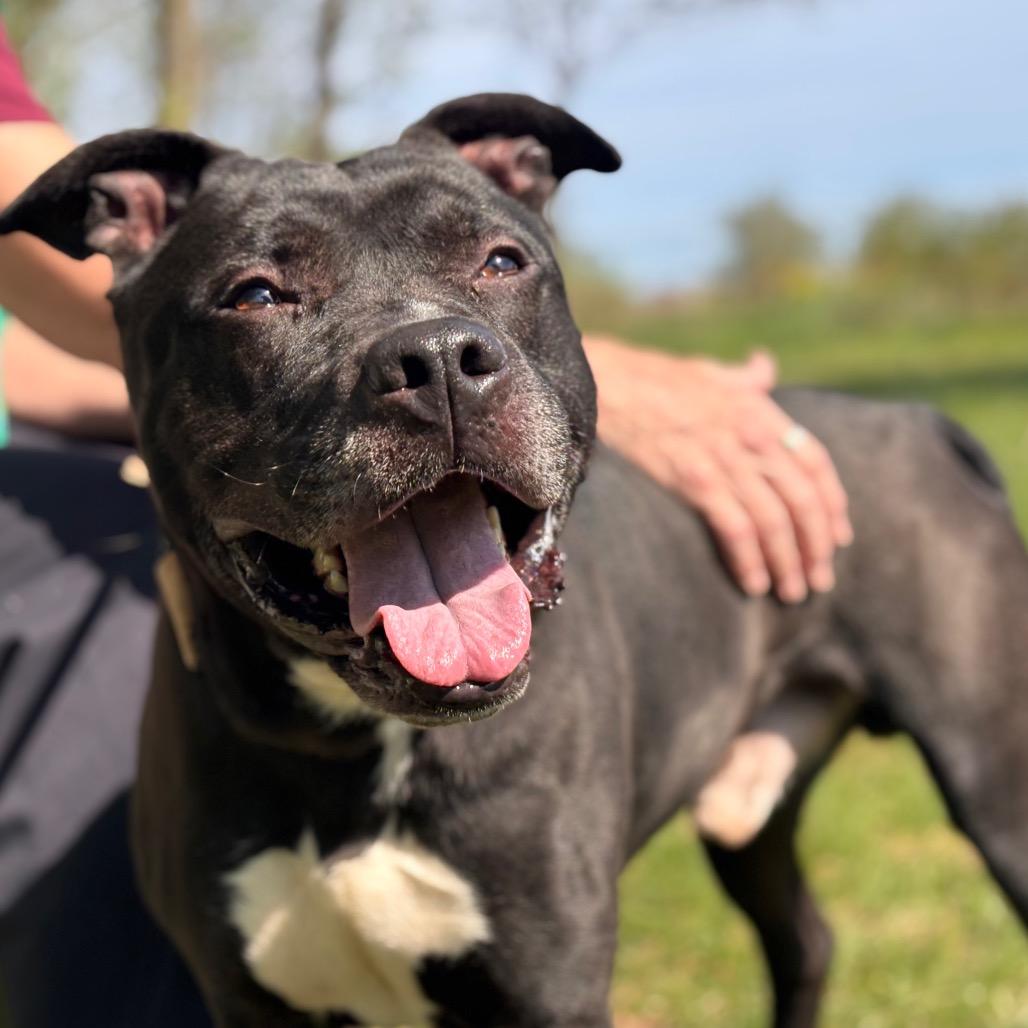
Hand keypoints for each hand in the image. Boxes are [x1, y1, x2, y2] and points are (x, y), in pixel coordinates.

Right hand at [584, 337, 851, 602]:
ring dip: (788, 563)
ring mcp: (724, 459)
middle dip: (816, 546)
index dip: (833, 504)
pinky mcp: (694, 480)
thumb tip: (765, 367)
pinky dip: (750, 561)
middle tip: (820, 580)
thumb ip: (745, 378)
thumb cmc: (653, 378)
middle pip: (802, 499)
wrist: (607, 382)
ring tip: (793, 592)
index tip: (839, 537)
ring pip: (774, 521)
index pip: (815, 462)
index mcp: (760, 411)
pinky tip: (754, 584)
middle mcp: (751, 436)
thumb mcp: (709, 371)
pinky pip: (735, 529)